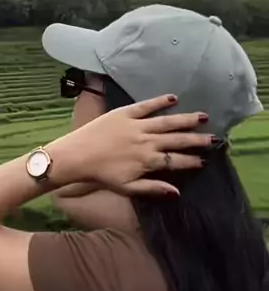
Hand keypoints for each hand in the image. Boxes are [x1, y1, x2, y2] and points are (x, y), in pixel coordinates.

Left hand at [46, 94, 216, 196]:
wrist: (76, 156)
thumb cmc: (101, 175)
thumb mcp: (127, 188)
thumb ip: (153, 188)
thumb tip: (177, 192)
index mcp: (147, 161)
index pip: (176, 160)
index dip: (191, 160)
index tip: (205, 160)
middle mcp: (146, 142)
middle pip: (176, 140)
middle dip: (196, 139)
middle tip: (213, 138)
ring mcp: (136, 126)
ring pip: (166, 122)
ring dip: (185, 119)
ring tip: (202, 117)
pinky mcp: (124, 113)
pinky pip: (146, 106)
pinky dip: (159, 101)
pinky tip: (173, 98)